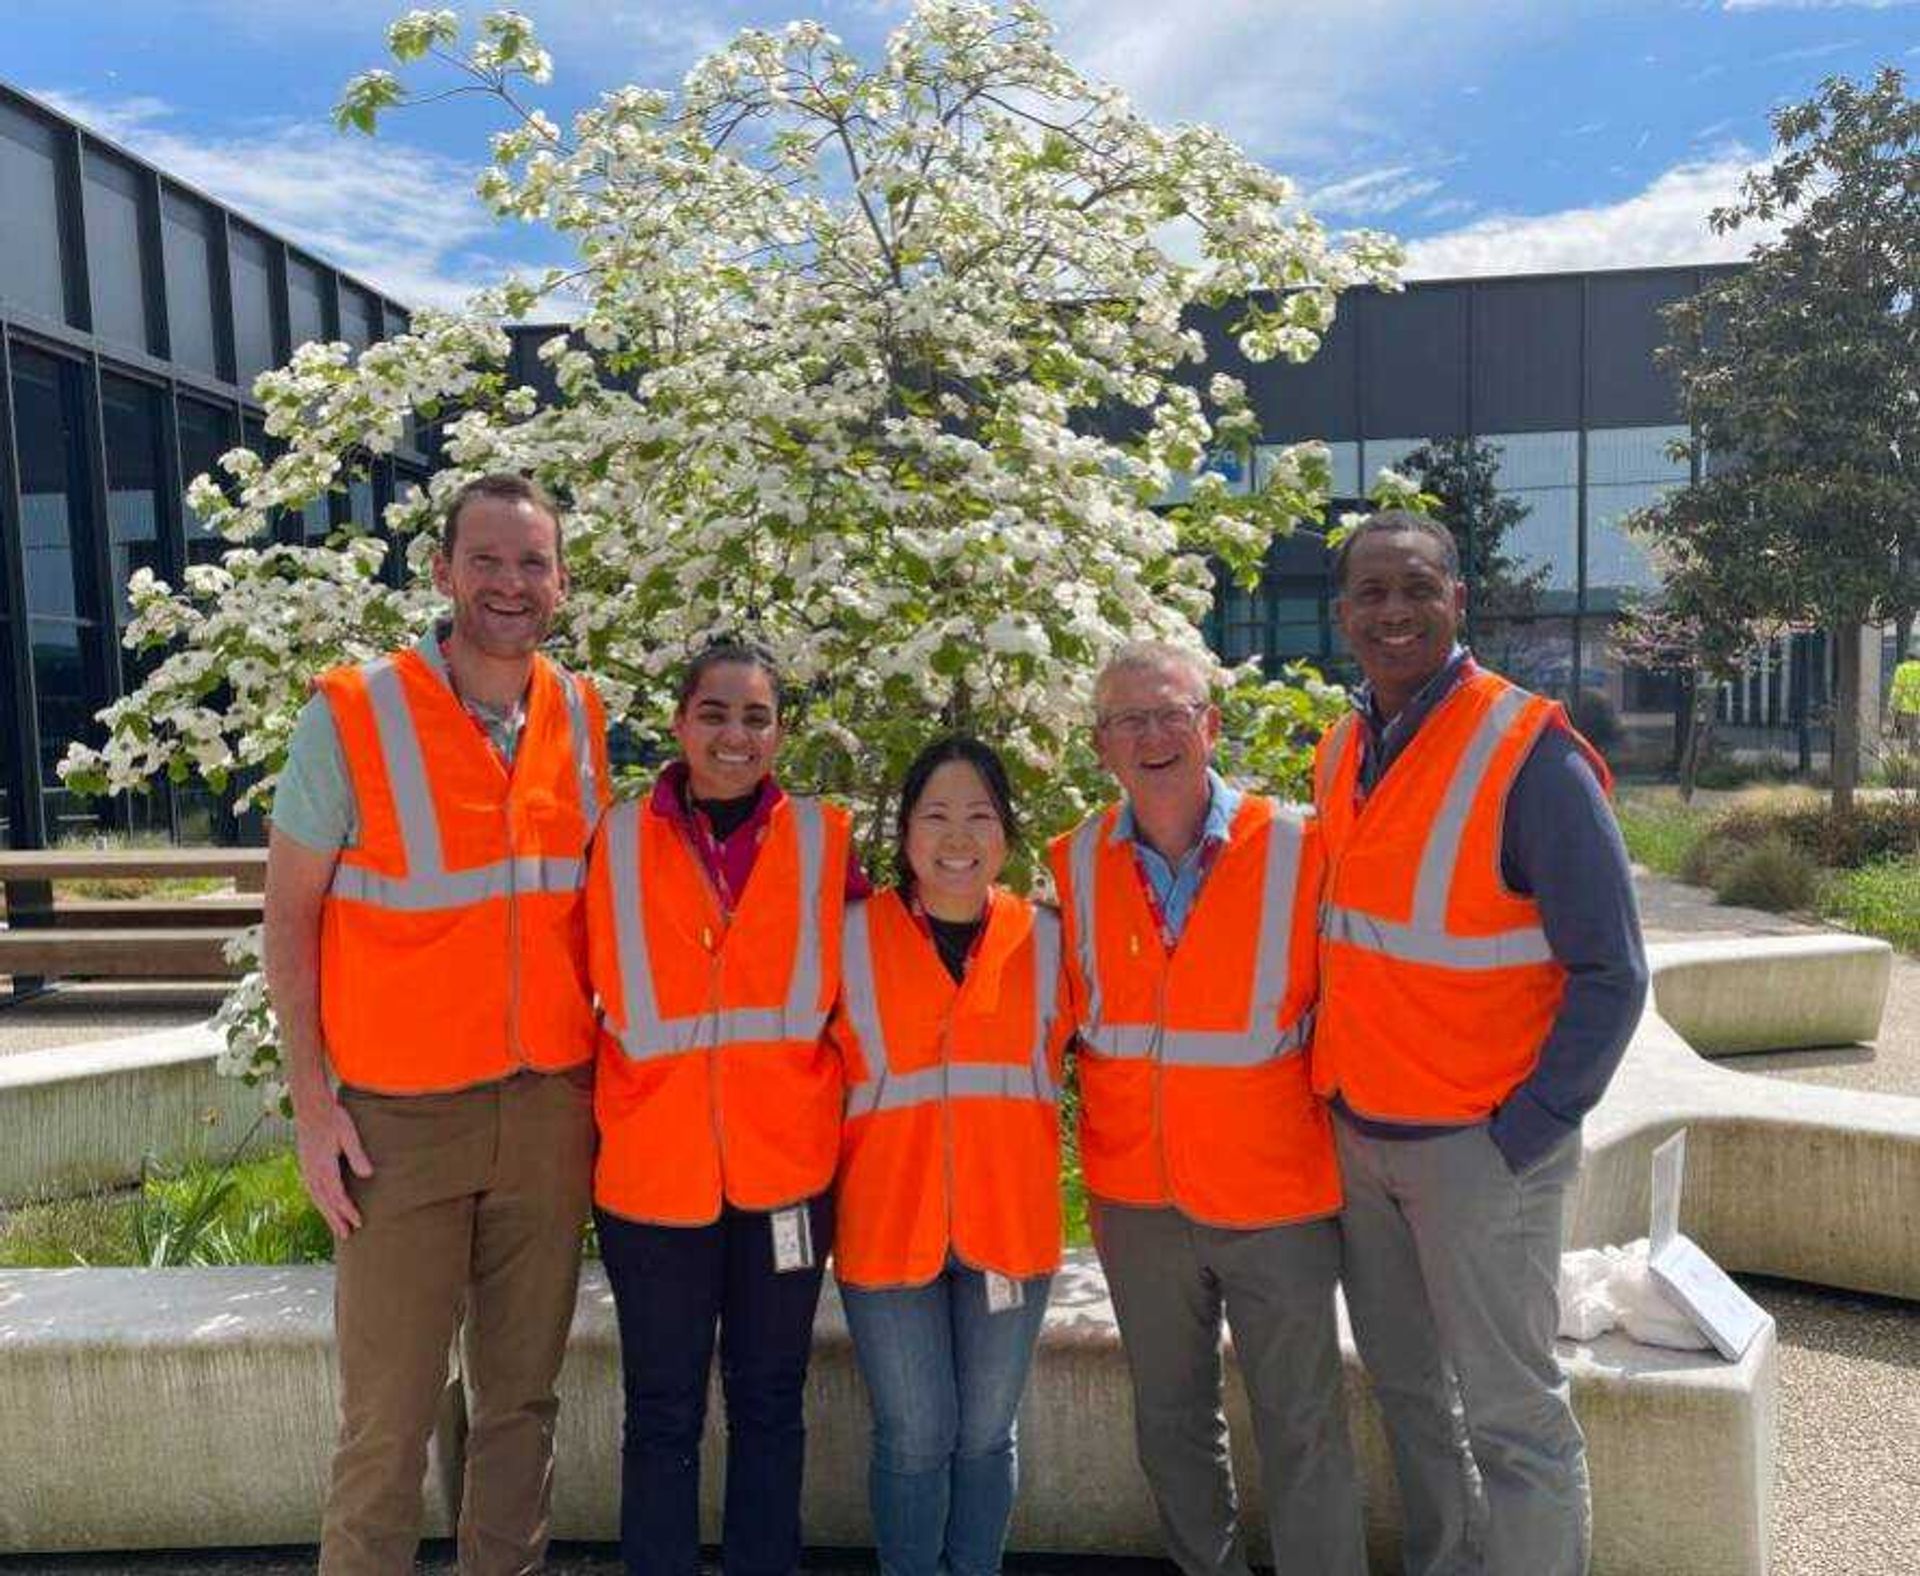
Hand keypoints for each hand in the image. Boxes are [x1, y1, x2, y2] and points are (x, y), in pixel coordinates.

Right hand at [293, 1091, 373, 1238]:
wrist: (311, 1106)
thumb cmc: (333, 1118)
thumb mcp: (349, 1134)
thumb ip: (357, 1155)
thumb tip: (368, 1175)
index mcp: (324, 1166)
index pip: (337, 1195)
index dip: (348, 1210)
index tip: (359, 1222)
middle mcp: (313, 1171)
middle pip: (325, 1202)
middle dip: (336, 1219)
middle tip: (347, 1235)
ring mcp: (307, 1169)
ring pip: (317, 1198)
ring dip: (327, 1214)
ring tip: (337, 1229)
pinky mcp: (305, 1165)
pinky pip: (312, 1190)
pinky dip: (319, 1203)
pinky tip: (325, 1207)